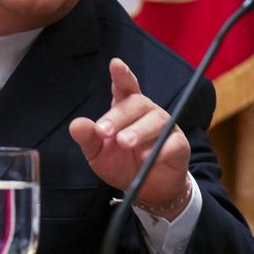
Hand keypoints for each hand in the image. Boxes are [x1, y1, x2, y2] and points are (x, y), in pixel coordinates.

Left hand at [70, 58, 192, 219]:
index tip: (116, 64)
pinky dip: (160, 150)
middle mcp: (147, 112)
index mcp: (126, 109)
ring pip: (155, 119)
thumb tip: (75, 125)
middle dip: (119, 116)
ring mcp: (165, 127)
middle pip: (137, 103)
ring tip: (125, 143)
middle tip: (104, 132)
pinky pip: (172, 143)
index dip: (122, 75)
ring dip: (139, 131)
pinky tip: (147, 159)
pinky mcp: (178, 145)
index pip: (125, 87)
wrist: (147, 189)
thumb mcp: (98, 153)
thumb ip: (89, 138)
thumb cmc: (122, 163)